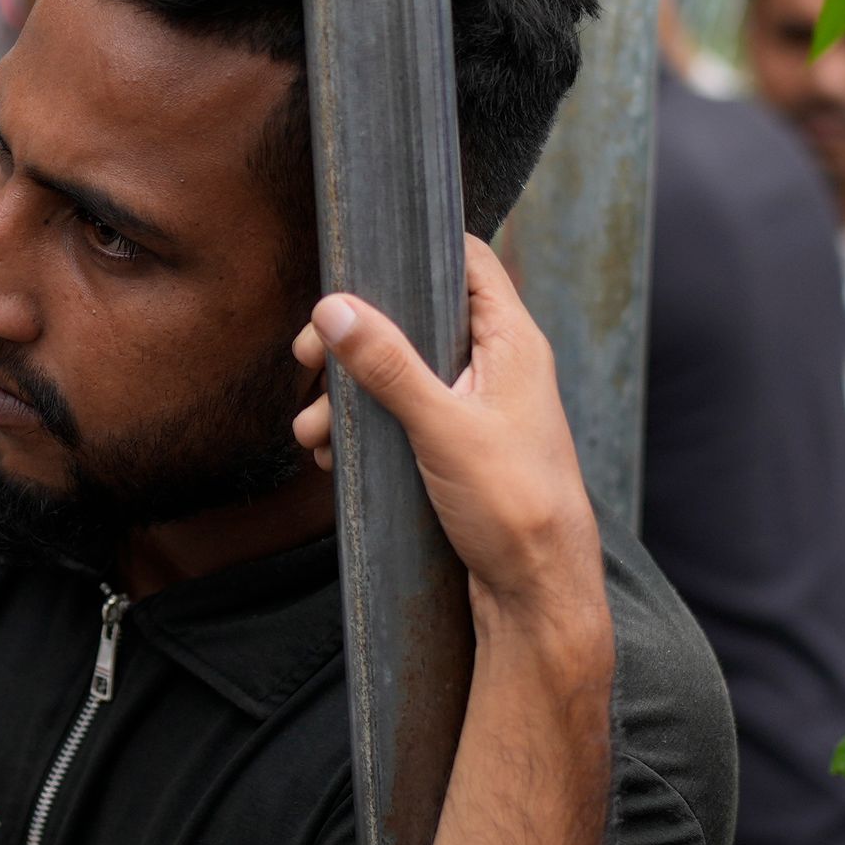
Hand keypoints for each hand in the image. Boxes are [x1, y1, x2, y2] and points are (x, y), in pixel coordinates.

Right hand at [293, 237, 606, 649]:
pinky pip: (399, 420)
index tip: (357, 262)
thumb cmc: (515, 506)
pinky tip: (332, 456)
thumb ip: (389, 366)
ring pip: (399, 376)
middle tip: (308, 359)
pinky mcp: (454, 450)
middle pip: (416, 319)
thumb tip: (336, 309)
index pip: (468, 262)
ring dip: (348, 396)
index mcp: (511, 343)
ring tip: (313, 431)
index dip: (415, 250)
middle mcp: (494, 368)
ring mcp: (473, 409)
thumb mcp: (443, 427)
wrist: (536, 593)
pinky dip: (362, 431)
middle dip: (355, 339)